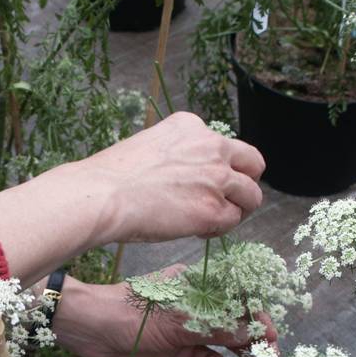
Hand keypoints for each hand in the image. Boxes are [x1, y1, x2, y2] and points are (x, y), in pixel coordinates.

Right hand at [0, 112, 264, 286]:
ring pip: (250, 196)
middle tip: (229, 199)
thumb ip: (177, 154)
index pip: (224, 146)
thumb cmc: (113, 175)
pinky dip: (218, 228)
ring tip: (210, 220)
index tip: (204, 181)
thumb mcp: (150, 145)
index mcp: (192, 126)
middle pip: (253, 163)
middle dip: (245, 182)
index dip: (219, 166)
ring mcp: (216, 179)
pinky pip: (232, 221)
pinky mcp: (213, 210)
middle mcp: (211, 146)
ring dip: (235, 209)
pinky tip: (195, 230)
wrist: (103, 194)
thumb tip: (187, 177)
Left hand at [48, 270, 277, 356]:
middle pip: (229, 316)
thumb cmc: (133, 312)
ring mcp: (180, 323)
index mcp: (195, 284)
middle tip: (268, 355)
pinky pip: (196, 352)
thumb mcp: (179, 321)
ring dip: (234, 348)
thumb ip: (217, 327)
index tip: (272, 333)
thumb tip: (253, 332)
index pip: (235, 295)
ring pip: (216, 336)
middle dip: (250, 334)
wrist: (90, 326)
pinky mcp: (169, 344)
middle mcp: (191, 302)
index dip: (256, 313)